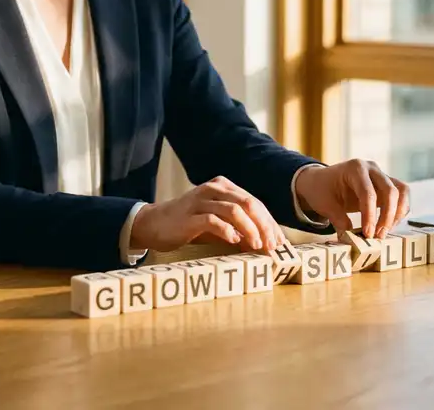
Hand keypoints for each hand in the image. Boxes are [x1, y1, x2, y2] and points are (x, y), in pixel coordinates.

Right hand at [130, 176, 285, 252]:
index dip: (269, 222)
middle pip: (248, 203)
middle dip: (264, 226)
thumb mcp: (217, 222)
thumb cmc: (188, 224)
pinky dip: (227, 231)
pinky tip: (234, 241)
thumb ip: (238, 227)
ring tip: (258, 246)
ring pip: (234, 210)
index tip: (279, 242)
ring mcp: (201, 200)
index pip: (254, 202)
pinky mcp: (190, 215)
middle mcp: (213, 188)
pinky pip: (213, 220)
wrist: (154, 224)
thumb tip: (265, 243)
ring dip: (250, 229)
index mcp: (223, 186)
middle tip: (272, 246)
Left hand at [293, 160, 410, 238]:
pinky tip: (388, 225)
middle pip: (390, 191)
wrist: (321, 181)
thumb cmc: (321, 189)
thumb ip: (337, 218)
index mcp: (354, 168)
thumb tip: (352, 236)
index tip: (368, 234)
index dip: (370, 216)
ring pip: (401, 191)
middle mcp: (371, 168)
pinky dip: (399, 211)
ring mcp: (381, 175)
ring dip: (397, 214)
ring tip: (384, 232)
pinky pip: (401, 196)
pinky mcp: (386, 185)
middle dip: (387, 216)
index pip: (368, 193)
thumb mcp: (323, 203)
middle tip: (378, 236)